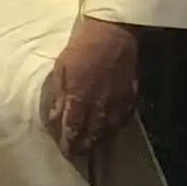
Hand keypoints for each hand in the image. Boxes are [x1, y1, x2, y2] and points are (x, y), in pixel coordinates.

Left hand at [39, 17, 140, 157]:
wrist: (112, 32)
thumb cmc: (81, 47)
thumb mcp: (62, 69)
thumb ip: (60, 95)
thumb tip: (55, 117)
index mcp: (79, 98)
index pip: (73, 128)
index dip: (69, 142)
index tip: (66, 151)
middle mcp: (100, 104)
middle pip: (92, 133)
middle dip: (84, 145)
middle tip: (78, 153)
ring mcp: (117, 101)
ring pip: (109, 129)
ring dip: (100, 139)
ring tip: (93, 145)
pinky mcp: (131, 94)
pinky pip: (124, 117)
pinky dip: (116, 126)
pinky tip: (111, 128)